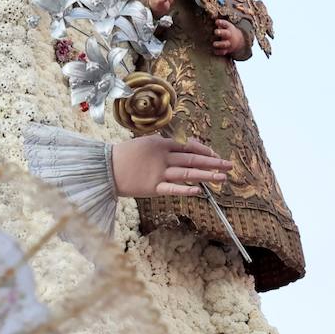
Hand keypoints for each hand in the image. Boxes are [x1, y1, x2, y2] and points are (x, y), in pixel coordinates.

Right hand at [112, 134, 231, 197]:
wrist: (105, 168)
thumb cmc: (125, 154)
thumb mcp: (146, 142)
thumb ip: (166, 144)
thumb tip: (185, 145)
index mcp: (161, 144)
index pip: (188, 147)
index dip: (203, 151)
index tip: (215, 155)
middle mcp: (162, 157)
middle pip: (193, 159)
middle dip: (213, 162)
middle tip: (228, 165)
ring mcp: (158, 173)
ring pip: (187, 174)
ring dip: (207, 175)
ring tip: (222, 178)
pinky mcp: (153, 188)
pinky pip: (173, 189)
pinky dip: (186, 189)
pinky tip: (199, 191)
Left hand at [212, 19, 244, 55]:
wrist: (238, 41)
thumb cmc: (227, 30)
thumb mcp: (225, 25)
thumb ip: (218, 21)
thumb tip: (211, 15)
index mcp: (228, 27)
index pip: (225, 24)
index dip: (221, 22)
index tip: (216, 21)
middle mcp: (229, 35)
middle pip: (226, 34)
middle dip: (221, 33)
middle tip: (215, 32)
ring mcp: (228, 43)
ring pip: (224, 44)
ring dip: (219, 44)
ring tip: (214, 44)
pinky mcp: (227, 50)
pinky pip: (223, 52)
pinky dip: (219, 52)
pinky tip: (214, 51)